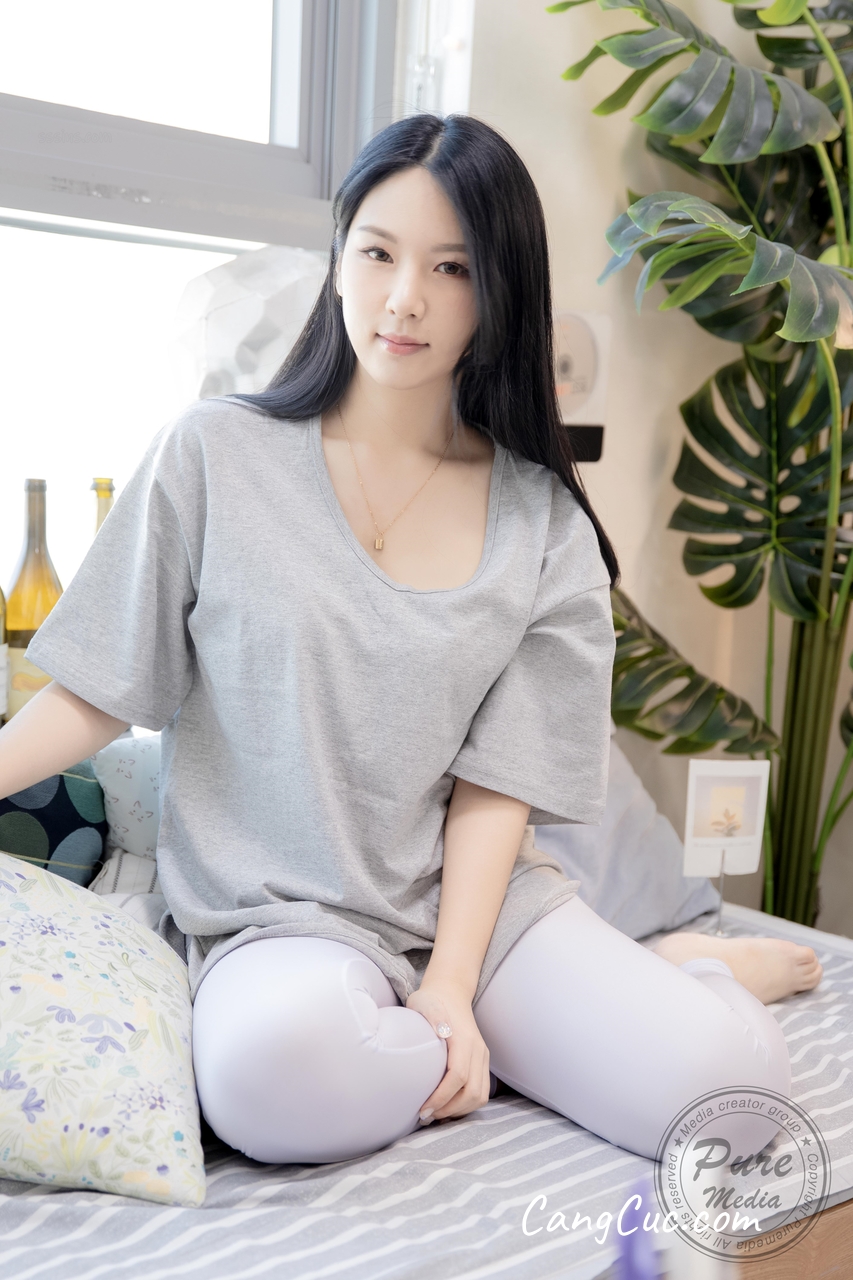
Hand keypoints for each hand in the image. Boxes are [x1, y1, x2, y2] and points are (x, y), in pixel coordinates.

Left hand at [405, 978, 490, 1122]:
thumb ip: (431, 1015)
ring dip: (459, 1111)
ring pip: (480, 1096)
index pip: (459, 1076)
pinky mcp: (482, 1062)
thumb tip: (439, 1032)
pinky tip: (447, 1106)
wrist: (450, 993)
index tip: (423, 1108)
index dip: (442, 1097)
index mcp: (464, 1039)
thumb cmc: (431, 1001)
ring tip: (436, 1113)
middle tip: (426, 1115)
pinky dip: (466, 1105)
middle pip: (473, 1092)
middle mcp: (478, 1050)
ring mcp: (482, 1056)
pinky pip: (481, 1091)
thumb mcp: (423, 1002)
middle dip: (450, 1109)